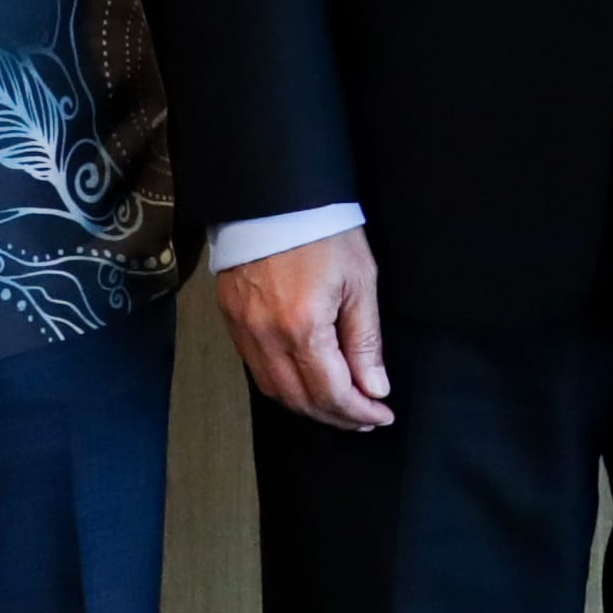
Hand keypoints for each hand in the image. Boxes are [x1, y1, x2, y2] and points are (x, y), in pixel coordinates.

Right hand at [221, 227, 393, 428]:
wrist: (275, 194)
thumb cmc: (321, 230)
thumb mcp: (359, 282)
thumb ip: (365, 341)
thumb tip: (374, 387)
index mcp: (303, 326)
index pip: (332, 392)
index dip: (359, 412)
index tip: (380, 415)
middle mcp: (266, 336)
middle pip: (300, 400)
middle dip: (336, 416)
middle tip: (364, 417)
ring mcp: (243, 329)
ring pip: (274, 391)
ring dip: (308, 405)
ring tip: (339, 404)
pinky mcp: (232, 319)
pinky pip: (256, 368)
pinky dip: (283, 385)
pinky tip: (306, 380)